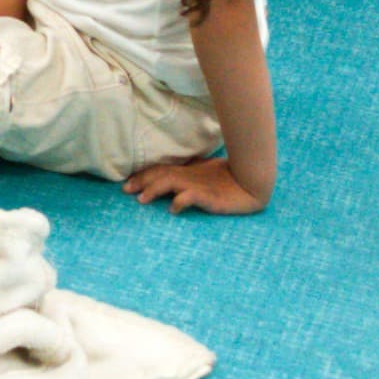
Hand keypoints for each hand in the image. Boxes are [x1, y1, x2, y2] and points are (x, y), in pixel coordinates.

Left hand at [123, 156, 267, 215]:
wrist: (252, 182)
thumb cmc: (228, 178)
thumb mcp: (204, 174)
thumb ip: (188, 174)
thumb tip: (171, 181)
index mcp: (188, 171)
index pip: (161, 170)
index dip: (144, 175)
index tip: (127, 183)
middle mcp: (190, 176)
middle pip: (161, 175)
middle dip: (142, 181)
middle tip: (126, 190)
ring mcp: (200, 186)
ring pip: (172, 183)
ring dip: (155, 189)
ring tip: (142, 200)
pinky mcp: (210, 197)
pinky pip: (193, 197)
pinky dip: (181, 201)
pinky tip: (174, 208)